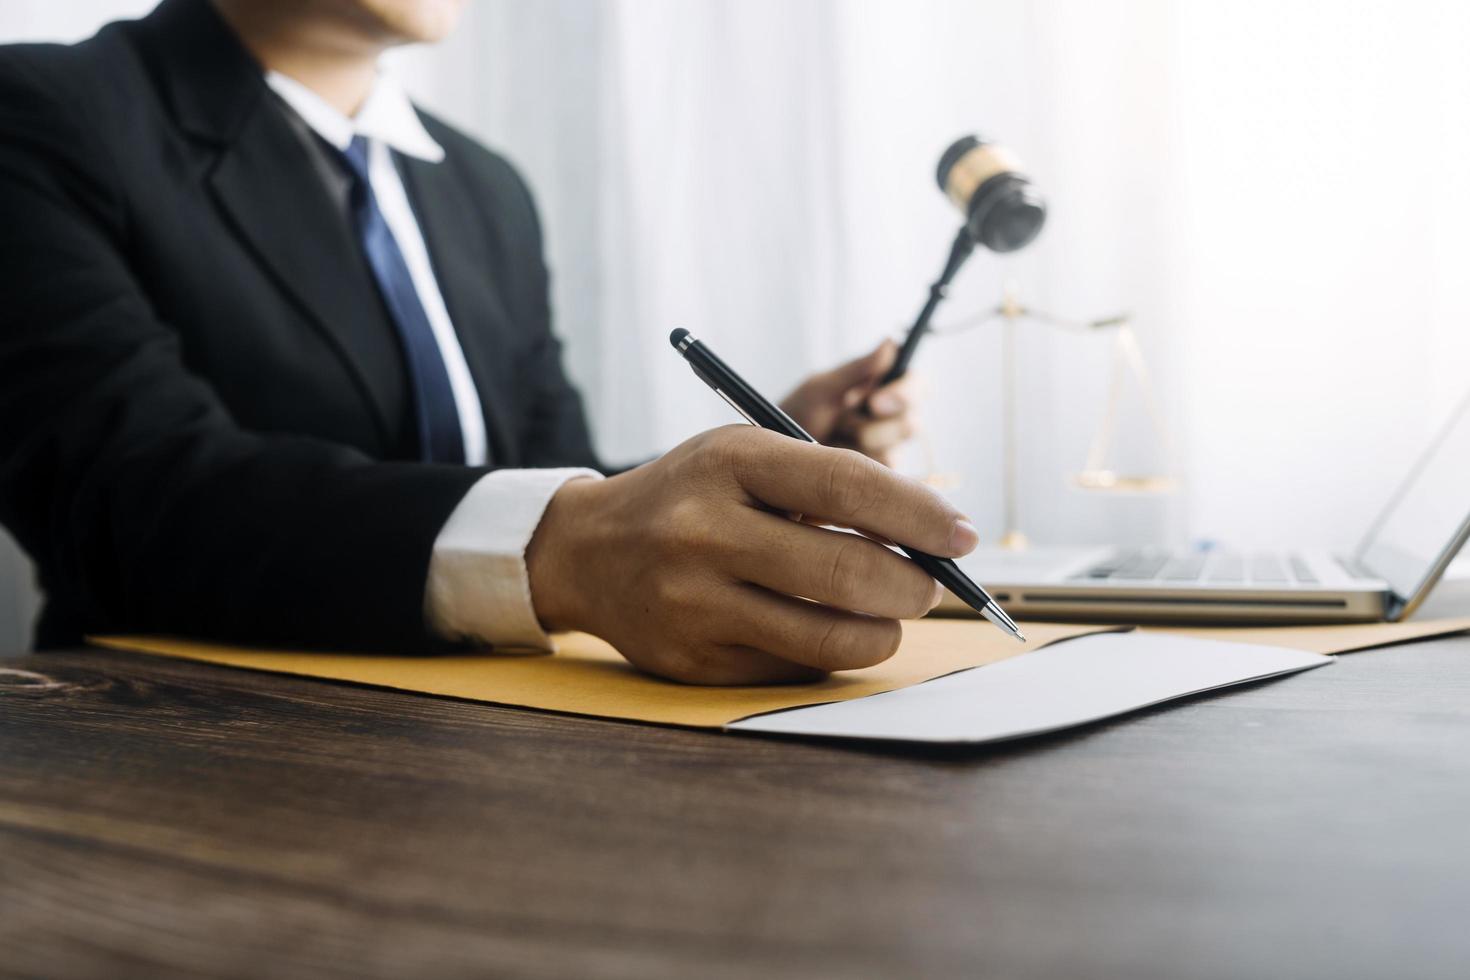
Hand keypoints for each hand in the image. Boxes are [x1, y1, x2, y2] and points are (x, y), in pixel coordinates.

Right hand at [526, 426, 978, 684]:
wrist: (588, 552)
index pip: (846, 487)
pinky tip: (825, 631)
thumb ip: (826, 484)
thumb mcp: (743, 457)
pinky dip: (829, 655)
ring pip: (830, 638)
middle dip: (915, 585)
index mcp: (728, 462)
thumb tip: (932, 536)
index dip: (919, 513)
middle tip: (933, 586)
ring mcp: (694, 603)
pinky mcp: (694, 662)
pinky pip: (795, 670)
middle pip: (847, 572)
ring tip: (890, 616)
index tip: (963, 534)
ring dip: (884, 632)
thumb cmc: (691, 496)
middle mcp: (704, 532)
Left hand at [779, 339, 914, 465]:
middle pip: (911, 424)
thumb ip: (857, 369)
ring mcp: (888, 445)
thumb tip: (889, 343)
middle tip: (841, 423)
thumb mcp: (823, 387)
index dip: (904, 394)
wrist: (781, 449)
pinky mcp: (878, 470)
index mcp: (887, 386)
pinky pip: (878, 471)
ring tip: (831, 435)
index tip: (874, 403)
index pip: (918, 386)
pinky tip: (835, 454)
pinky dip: (853, 462)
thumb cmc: (800, 410)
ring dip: (856, 444)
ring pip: (892, 450)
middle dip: (873, 427)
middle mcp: (895, 415)